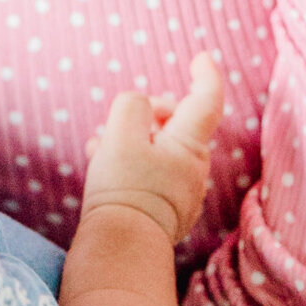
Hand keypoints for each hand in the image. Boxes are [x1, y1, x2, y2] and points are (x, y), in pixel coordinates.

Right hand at [81, 50, 223, 243]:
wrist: (123, 249)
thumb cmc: (123, 188)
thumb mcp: (120, 134)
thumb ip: (132, 106)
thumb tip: (141, 106)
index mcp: (188, 146)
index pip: (206, 101)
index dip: (206, 75)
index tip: (201, 57)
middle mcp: (194, 169)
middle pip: (179, 125)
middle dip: (152, 112)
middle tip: (123, 114)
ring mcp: (183, 193)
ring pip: (161, 150)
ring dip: (134, 139)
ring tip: (99, 144)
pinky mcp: (168, 212)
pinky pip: (154, 174)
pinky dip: (133, 162)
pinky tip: (103, 166)